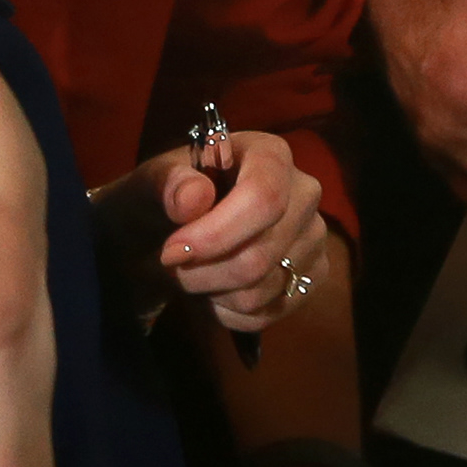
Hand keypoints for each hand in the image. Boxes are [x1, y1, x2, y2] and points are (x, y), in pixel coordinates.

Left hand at [121, 129, 331, 332]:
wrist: (171, 230)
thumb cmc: (166, 198)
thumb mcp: (152, 182)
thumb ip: (168, 184)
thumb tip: (195, 197)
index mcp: (270, 154)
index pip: (263, 199)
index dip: (216, 234)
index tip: (172, 251)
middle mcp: (304, 193)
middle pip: (261, 254)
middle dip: (203, 271)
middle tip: (170, 263)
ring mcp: (314, 238)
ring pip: (263, 289)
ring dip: (211, 290)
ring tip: (191, 271)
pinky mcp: (312, 277)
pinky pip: (268, 312)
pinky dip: (227, 311)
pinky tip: (212, 288)